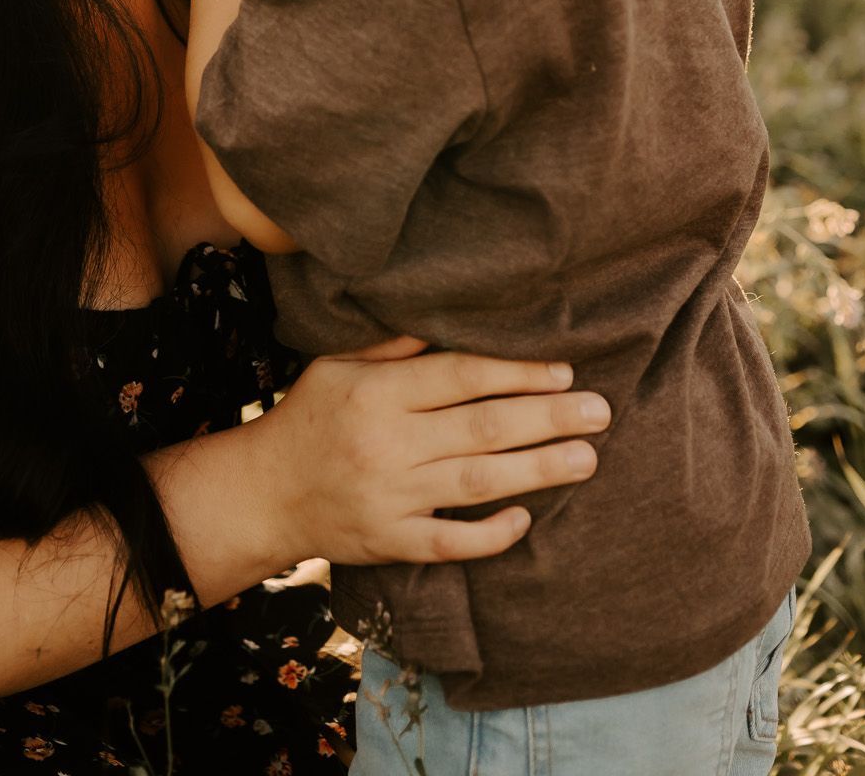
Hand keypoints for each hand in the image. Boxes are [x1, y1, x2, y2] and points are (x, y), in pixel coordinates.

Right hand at [266, 339, 609, 565]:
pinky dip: (490, 533)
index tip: (564, 370)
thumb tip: (451, 321)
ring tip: (587, 457)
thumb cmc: (310, 416)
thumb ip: (393, 345)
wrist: (264, 492)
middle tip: (600, 410)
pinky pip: (449, 542)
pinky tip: (526, 518)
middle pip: (481, 427)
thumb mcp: (337, 363)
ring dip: (538, 469)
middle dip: (546, 417)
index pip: (459, 376)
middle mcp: (387, 443)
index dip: (515, 371)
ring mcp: (390, 497)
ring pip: (476, 482)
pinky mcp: (390, 542)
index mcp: (376, 391)